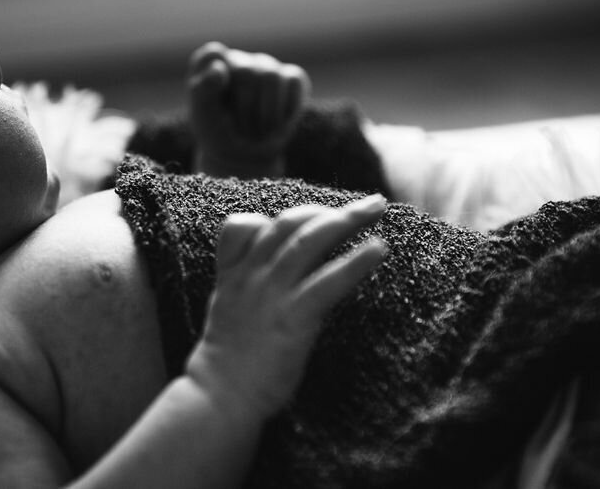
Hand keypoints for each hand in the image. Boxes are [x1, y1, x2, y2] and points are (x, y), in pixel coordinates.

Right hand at [186, 195, 387, 418]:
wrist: (220, 396)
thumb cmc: (229, 361)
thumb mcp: (227, 311)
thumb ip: (247, 286)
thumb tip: (280, 277)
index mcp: (233, 275)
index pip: (244, 225)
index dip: (278, 218)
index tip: (313, 218)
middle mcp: (251, 276)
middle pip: (288, 224)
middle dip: (329, 209)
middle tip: (366, 203)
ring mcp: (271, 293)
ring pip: (309, 241)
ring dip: (347, 219)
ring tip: (376, 207)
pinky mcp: (293, 317)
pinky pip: (328, 281)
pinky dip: (355, 261)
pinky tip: (378, 249)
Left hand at [188, 42, 310, 177]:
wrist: (244, 156)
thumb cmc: (219, 133)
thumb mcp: (204, 117)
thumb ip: (203, 91)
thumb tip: (219, 68)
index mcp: (210, 64)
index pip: (213, 55)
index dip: (215, 81)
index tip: (215, 106)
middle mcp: (238, 60)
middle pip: (247, 72)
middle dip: (246, 109)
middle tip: (242, 130)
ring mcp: (266, 66)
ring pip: (272, 77)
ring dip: (266, 113)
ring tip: (259, 130)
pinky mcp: (291, 77)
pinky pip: (294, 82)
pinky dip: (286, 110)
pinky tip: (277, 123)